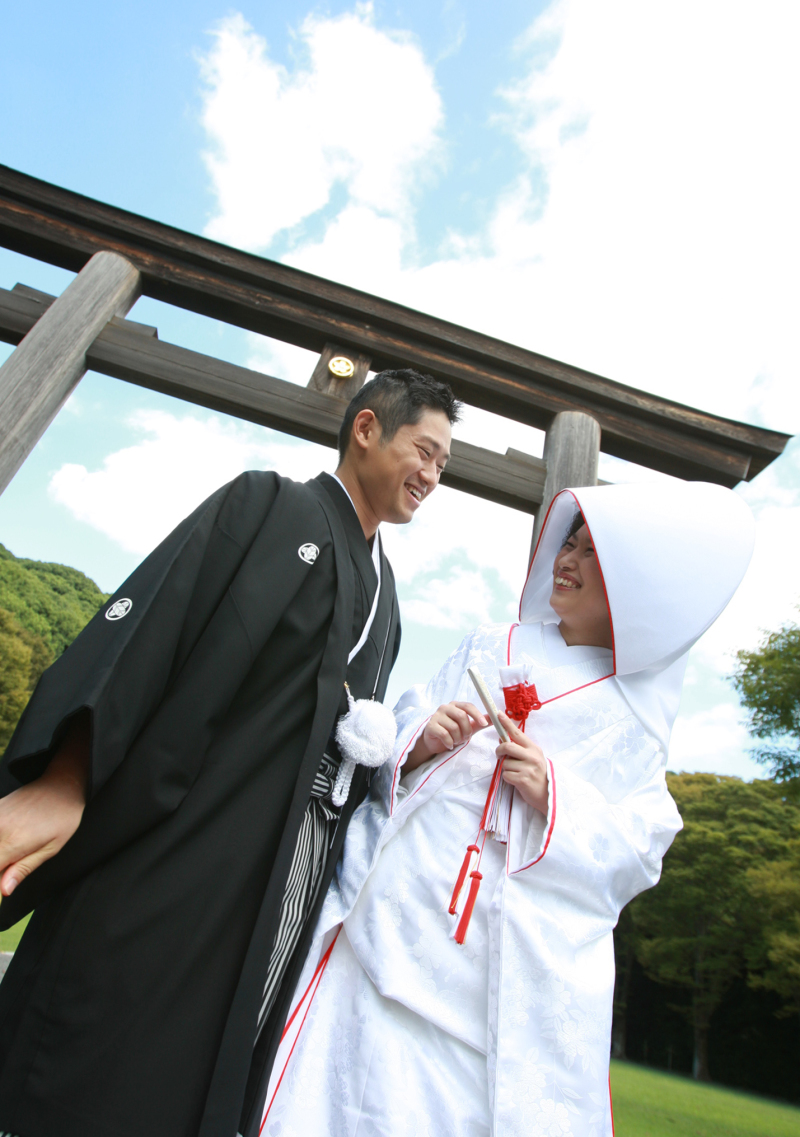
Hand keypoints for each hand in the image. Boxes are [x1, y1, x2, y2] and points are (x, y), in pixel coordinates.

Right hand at [0, 718, 88, 896]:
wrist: (62, 785)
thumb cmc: (62, 817)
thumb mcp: (50, 849)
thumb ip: (22, 869)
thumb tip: (4, 890)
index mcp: (13, 843)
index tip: (3, 883)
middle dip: (0, 864)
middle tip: (12, 864)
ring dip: (0, 851)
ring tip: (14, 850)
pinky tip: (10, 838)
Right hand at [405, 702, 487, 772]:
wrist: (434, 742)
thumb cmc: (452, 732)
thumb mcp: (468, 727)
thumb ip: (480, 722)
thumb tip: (495, 717)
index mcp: (455, 705)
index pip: (468, 706)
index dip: (477, 714)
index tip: (484, 724)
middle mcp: (445, 708)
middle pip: (461, 716)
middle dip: (467, 730)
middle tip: (466, 737)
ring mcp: (436, 716)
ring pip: (453, 727)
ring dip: (458, 738)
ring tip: (456, 741)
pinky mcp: (430, 726)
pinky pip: (444, 734)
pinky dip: (449, 742)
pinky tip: (449, 745)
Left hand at [496, 712, 548, 814]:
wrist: (548, 793)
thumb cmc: (538, 774)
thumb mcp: (532, 758)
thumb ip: (519, 748)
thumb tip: (502, 739)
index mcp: (534, 748)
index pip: (518, 733)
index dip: (507, 723)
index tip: (498, 714)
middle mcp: (532, 756)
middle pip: (507, 746)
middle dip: (499, 750)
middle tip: (499, 755)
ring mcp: (528, 768)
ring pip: (505, 763)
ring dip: (506, 768)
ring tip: (515, 772)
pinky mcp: (523, 779)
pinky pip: (506, 775)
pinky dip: (507, 778)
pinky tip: (516, 780)